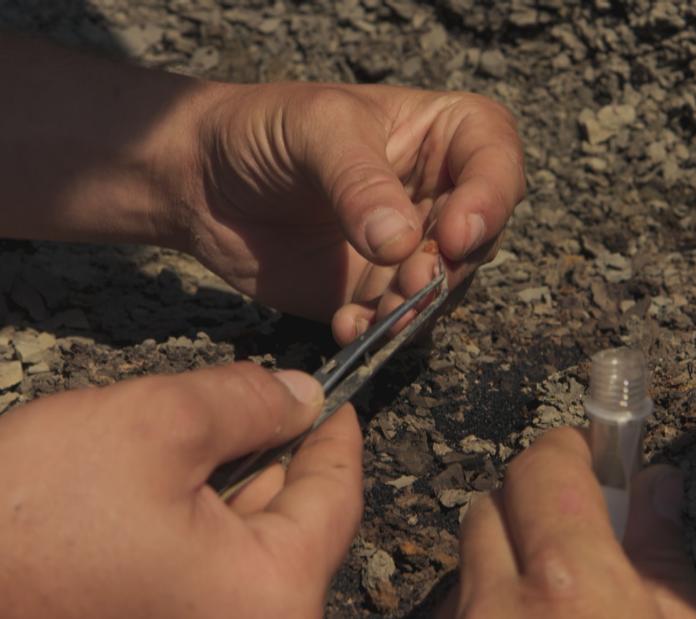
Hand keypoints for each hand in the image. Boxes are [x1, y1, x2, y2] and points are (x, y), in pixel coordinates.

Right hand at [0, 363, 362, 617]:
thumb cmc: (33, 514)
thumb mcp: (158, 424)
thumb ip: (249, 400)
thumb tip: (305, 397)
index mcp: (271, 598)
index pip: (337, 501)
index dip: (337, 435)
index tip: (334, 394)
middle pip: (293, 521)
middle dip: (277, 452)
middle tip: (262, 398)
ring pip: (243, 538)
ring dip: (231, 480)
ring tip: (194, 437)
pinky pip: (203, 563)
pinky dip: (197, 514)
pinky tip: (168, 477)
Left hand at [185, 83, 524, 342]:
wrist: (198, 181)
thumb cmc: (261, 129)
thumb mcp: (315, 131)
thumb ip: (359, 182)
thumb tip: (402, 242)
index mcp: (442, 134)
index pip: (496, 161)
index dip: (491, 200)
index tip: (457, 234)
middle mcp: (439, 194)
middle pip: (480, 235)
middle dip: (452, 264)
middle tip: (415, 277)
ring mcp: (410, 248)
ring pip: (446, 287)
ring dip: (420, 306)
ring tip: (382, 314)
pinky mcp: (377, 292)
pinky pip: (399, 322)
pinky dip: (380, 332)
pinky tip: (347, 327)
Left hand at [441, 428, 695, 617]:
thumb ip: (664, 554)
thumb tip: (655, 484)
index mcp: (568, 587)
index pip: (540, 468)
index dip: (568, 452)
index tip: (589, 457)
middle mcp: (496, 609)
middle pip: (490, 507)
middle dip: (531, 505)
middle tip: (578, 532)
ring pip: (465, 565)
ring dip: (503, 562)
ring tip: (553, 599)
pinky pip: (454, 609)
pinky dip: (485, 606)